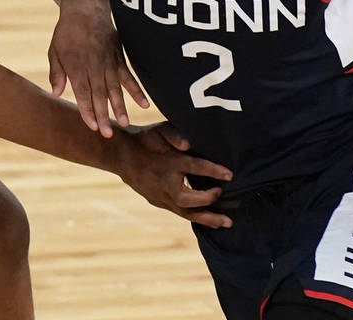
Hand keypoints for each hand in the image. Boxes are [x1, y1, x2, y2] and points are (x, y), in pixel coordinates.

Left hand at [49, 0, 149, 137]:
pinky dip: (137, 90)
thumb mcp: (54, 51)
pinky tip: (144, 104)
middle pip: (100, 94)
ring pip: (116, 88)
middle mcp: (94, 66)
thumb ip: (56, 73)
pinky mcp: (120, 57)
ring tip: (125, 123)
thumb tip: (56, 94)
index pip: (83, 93)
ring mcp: (109, 62)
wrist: (86, 7)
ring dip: (120, 106)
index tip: (92, 126)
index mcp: (76, 66)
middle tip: (108, 134)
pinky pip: (129, 76)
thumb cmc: (67, 31)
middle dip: (103, 115)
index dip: (88, 110)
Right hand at [115, 122, 232, 229]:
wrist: (122, 156)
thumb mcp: (159, 130)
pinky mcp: (160, 202)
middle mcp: (165, 182)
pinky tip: (211, 222)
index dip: (213, 171)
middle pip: (188, 199)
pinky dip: (196, 218)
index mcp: (169, 163)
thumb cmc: (146, 140)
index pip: (194, 168)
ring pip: (185, 212)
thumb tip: (188, 144)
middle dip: (208, 199)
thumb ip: (175, 134)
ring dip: (208, 219)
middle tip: (222, 193)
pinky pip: (180, 213)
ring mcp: (161, 196)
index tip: (230, 174)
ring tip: (227, 222)